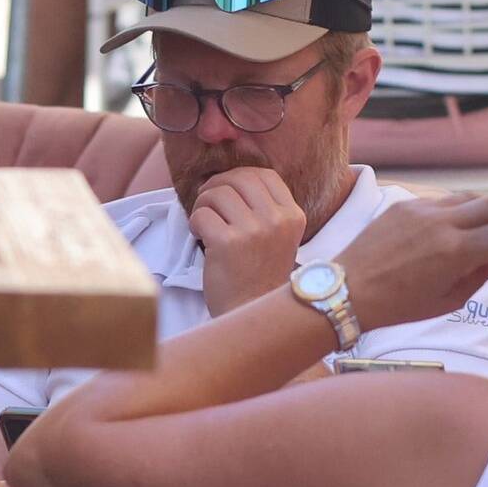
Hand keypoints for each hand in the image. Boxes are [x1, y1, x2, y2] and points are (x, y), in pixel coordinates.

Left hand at [187, 164, 310, 314]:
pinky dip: (194, 224)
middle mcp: (277, 220)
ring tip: (205, 224)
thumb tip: (229, 176)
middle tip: (208, 205)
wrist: (252, 312)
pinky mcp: (228, 243)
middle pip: (237, 178)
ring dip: (203, 205)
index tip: (227, 192)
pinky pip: (200, 214)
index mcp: (293, 215)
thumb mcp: (278, 237)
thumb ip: (264, 208)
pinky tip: (202, 238)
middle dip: (215, 186)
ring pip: (216, 193)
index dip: (238, 177)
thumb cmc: (259, 274)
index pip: (263, 174)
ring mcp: (254, 231)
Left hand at [331, 185, 487, 331]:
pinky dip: (467, 204)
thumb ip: (486, 269)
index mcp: (457, 252)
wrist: (349, 288)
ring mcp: (423, 209)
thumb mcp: (453, 298)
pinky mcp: (406, 203)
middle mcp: (442, 224)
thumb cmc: (403, 305)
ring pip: (473, 197)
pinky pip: (447, 199)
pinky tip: (478, 210)